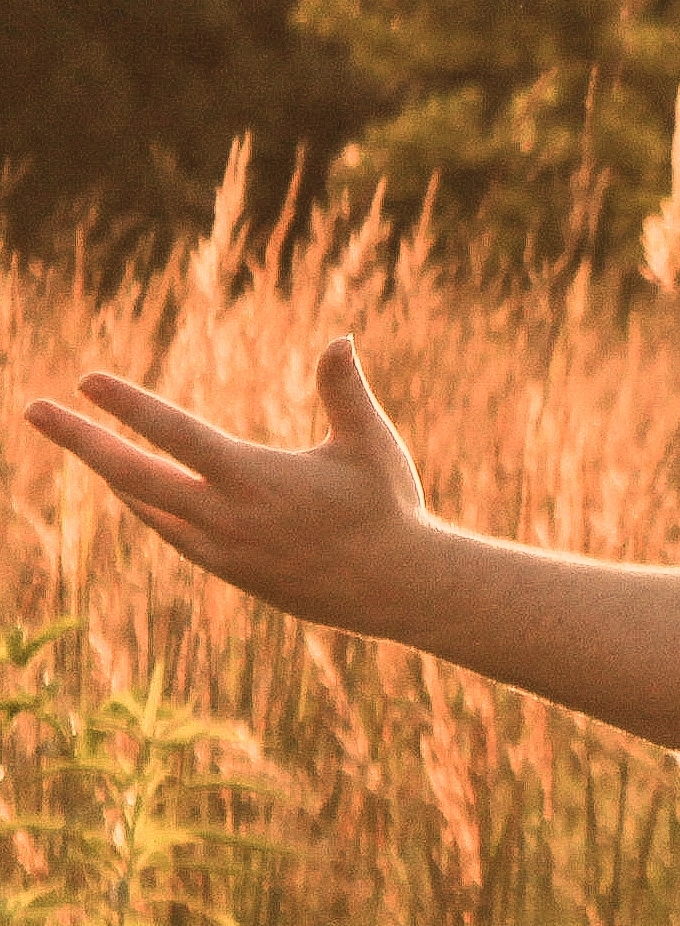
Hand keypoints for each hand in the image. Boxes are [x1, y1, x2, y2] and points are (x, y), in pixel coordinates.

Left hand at [24, 337, 434, 634]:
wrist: (396, 587)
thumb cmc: (389, 507)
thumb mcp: (371, 443)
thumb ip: (345, 390)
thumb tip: (338, 338)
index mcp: (255, 476)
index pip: (174, 432)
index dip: (126, 404)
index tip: (85, 380)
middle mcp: (226, 514)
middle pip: (132, 473)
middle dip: (79, 439)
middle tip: (34, 409)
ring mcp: (221, 547)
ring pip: (143, 504)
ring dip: (109, 471)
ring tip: (82, 443)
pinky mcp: (229, 570)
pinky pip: (169, 532)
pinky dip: (143, 505)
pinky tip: (131, 491)